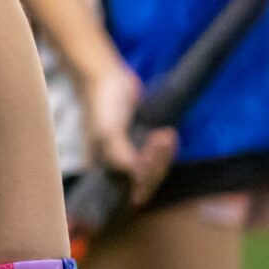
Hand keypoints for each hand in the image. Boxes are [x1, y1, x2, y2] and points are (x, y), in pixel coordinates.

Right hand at [79, 66, 176, 205]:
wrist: (106, 77)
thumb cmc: (100, 105)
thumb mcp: (105, 132)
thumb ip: (119, 155)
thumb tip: (136, 175)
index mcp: (101, 169)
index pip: (125, 190)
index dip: (141, 183)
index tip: (147, 161)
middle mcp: (115, 167)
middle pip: (144, 181)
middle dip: (156, 164)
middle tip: (159, 139)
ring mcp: (130, 155)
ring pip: (154, 169)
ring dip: (164, 155)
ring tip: (166, 134)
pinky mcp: (142, 144)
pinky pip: (158, 156)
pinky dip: (166, 149)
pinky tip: (168, 134)